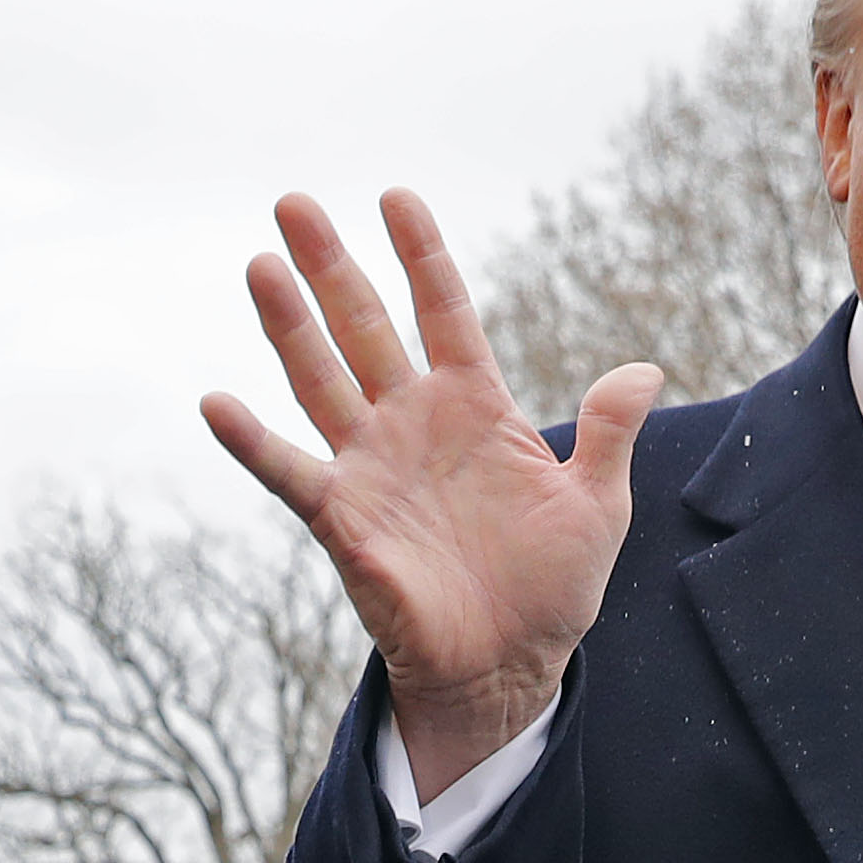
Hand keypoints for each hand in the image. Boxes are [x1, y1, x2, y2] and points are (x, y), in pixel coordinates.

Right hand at [200, 190, 662, 793]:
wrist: (512, 665)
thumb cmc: (552, 585)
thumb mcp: (597, 505)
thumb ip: (606, 434)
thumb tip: (644, 371)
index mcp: (475, 408)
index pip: (445, 314)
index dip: (423, 256)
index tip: (396, 197)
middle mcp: (413, 424)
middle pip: (365, 329)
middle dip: (332, 267)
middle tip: (294, 202)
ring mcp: (372, 466)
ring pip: (321, 381)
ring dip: (288, 327)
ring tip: (261, 266)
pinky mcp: (344, 520)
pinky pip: (291, 473)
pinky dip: (253, 442)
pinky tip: (218, 404)